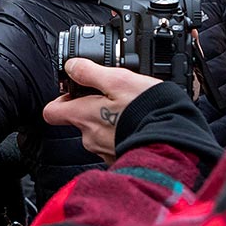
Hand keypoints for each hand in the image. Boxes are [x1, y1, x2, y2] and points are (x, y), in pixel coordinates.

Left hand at [43, 59, 160, 163]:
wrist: (173, 143)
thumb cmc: (146, 111)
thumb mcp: (118, 80)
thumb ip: (89, 72)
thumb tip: (71, 66)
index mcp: (83, 116)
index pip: (51, 112)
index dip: (60, 101)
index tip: (73, 93)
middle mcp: (89, 138)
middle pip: (79, 121)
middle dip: (92, 109)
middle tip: (111, 98)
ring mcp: (104, 151)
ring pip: (98, 133)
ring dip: (109, 122)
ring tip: (129, 111)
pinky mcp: (121, 159)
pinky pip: (114, 144)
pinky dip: (122, 135)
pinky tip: (137, 125)